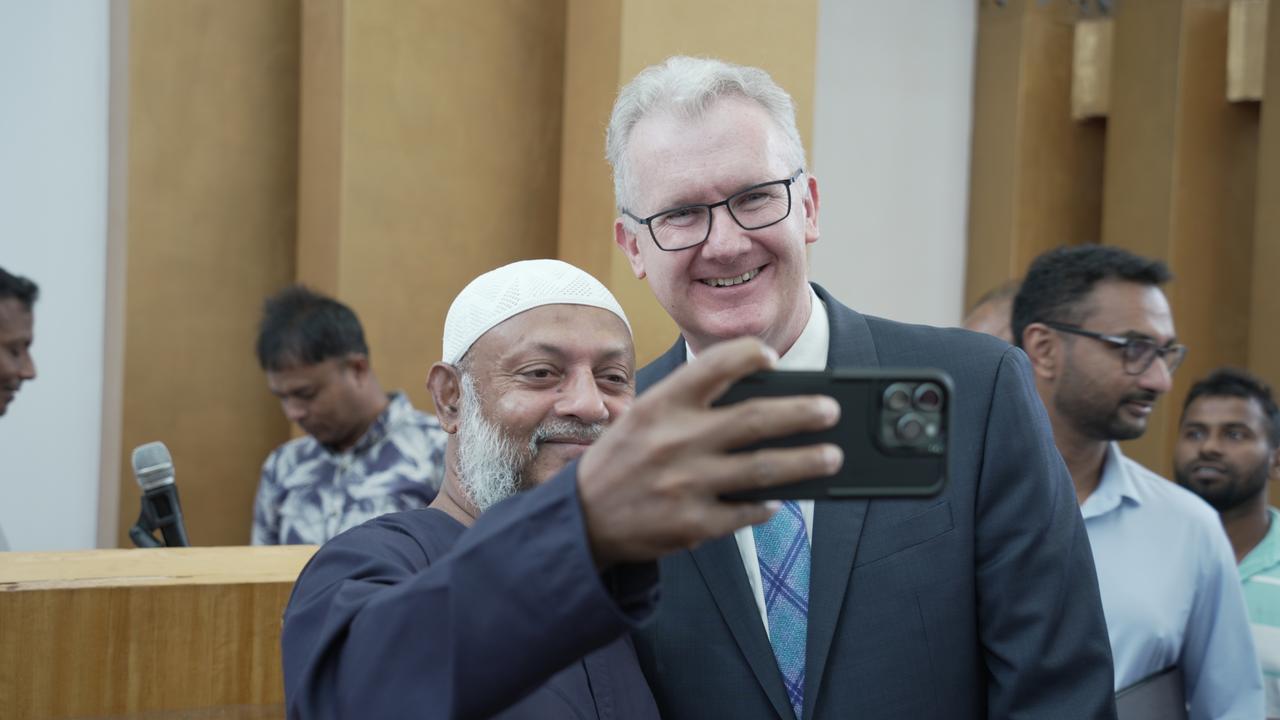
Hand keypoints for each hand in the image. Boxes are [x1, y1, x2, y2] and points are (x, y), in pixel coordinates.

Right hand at [578, 336, 841, 567]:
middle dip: (802, 413)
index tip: (773, 357)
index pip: (714, 366)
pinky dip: (766, 504)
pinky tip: (777, 500)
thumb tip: (761, 402)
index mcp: (660, 405)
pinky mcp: (693, 524)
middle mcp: (674, 441)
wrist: (581, 520)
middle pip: (755, 419)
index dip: (749, 355)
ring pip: (763, 469)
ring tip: (831, 457)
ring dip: (805, 462)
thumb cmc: (622, 460)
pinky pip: (746, 511)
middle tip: (830, 411)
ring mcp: (686, 484)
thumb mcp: (642, 418)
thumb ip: (690, 406)